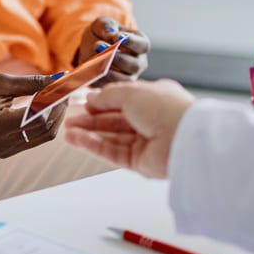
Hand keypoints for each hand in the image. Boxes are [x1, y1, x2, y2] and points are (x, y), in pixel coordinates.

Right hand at [0, 73, 64, 157]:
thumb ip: (30, 83)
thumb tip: (60, 79)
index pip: (38, 117)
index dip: (55, 101)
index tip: (63, 85)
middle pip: (45, 130)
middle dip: (58, 110)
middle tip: (64, 90)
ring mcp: (1, 150)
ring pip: (42, 137)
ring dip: (53, 117)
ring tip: (55, 97)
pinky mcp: (3, 152)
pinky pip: (32, 140)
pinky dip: (41, 124)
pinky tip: (42, 108)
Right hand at [62, 79, 194, 178]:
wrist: (185, 138)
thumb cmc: (166, 109)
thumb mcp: (130, 92)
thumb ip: (107, 96)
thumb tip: (91, 98)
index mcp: (152, 99)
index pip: (121, 100)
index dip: (101, 101)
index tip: (82, 102)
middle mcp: (149, 120)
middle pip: (113, 120)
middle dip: (90, 119)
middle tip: (70, 118)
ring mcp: (144, 142)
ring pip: (110, 137)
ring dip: (88, 133)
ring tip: (68, 131)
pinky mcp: (139, 162)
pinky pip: (111, 152)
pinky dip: (93, 145)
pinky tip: (77, 140)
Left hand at [76, 17, 149, 83]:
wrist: (89, 46)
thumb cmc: (101, 33)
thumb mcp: (102, 24)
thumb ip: (107, 26)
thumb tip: (111, 35)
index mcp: (140, 44)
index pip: (143, 45)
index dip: (133, 42)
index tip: (120, 37)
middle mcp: (138, 62)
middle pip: (134, 65)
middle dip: (118, 58)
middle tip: (100, 47)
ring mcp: (128, 76)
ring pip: (124, 79)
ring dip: (109, 71)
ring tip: (95, 61)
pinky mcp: (114, 85)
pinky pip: (110, 86)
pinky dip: (100, 79)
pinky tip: (91, 71)